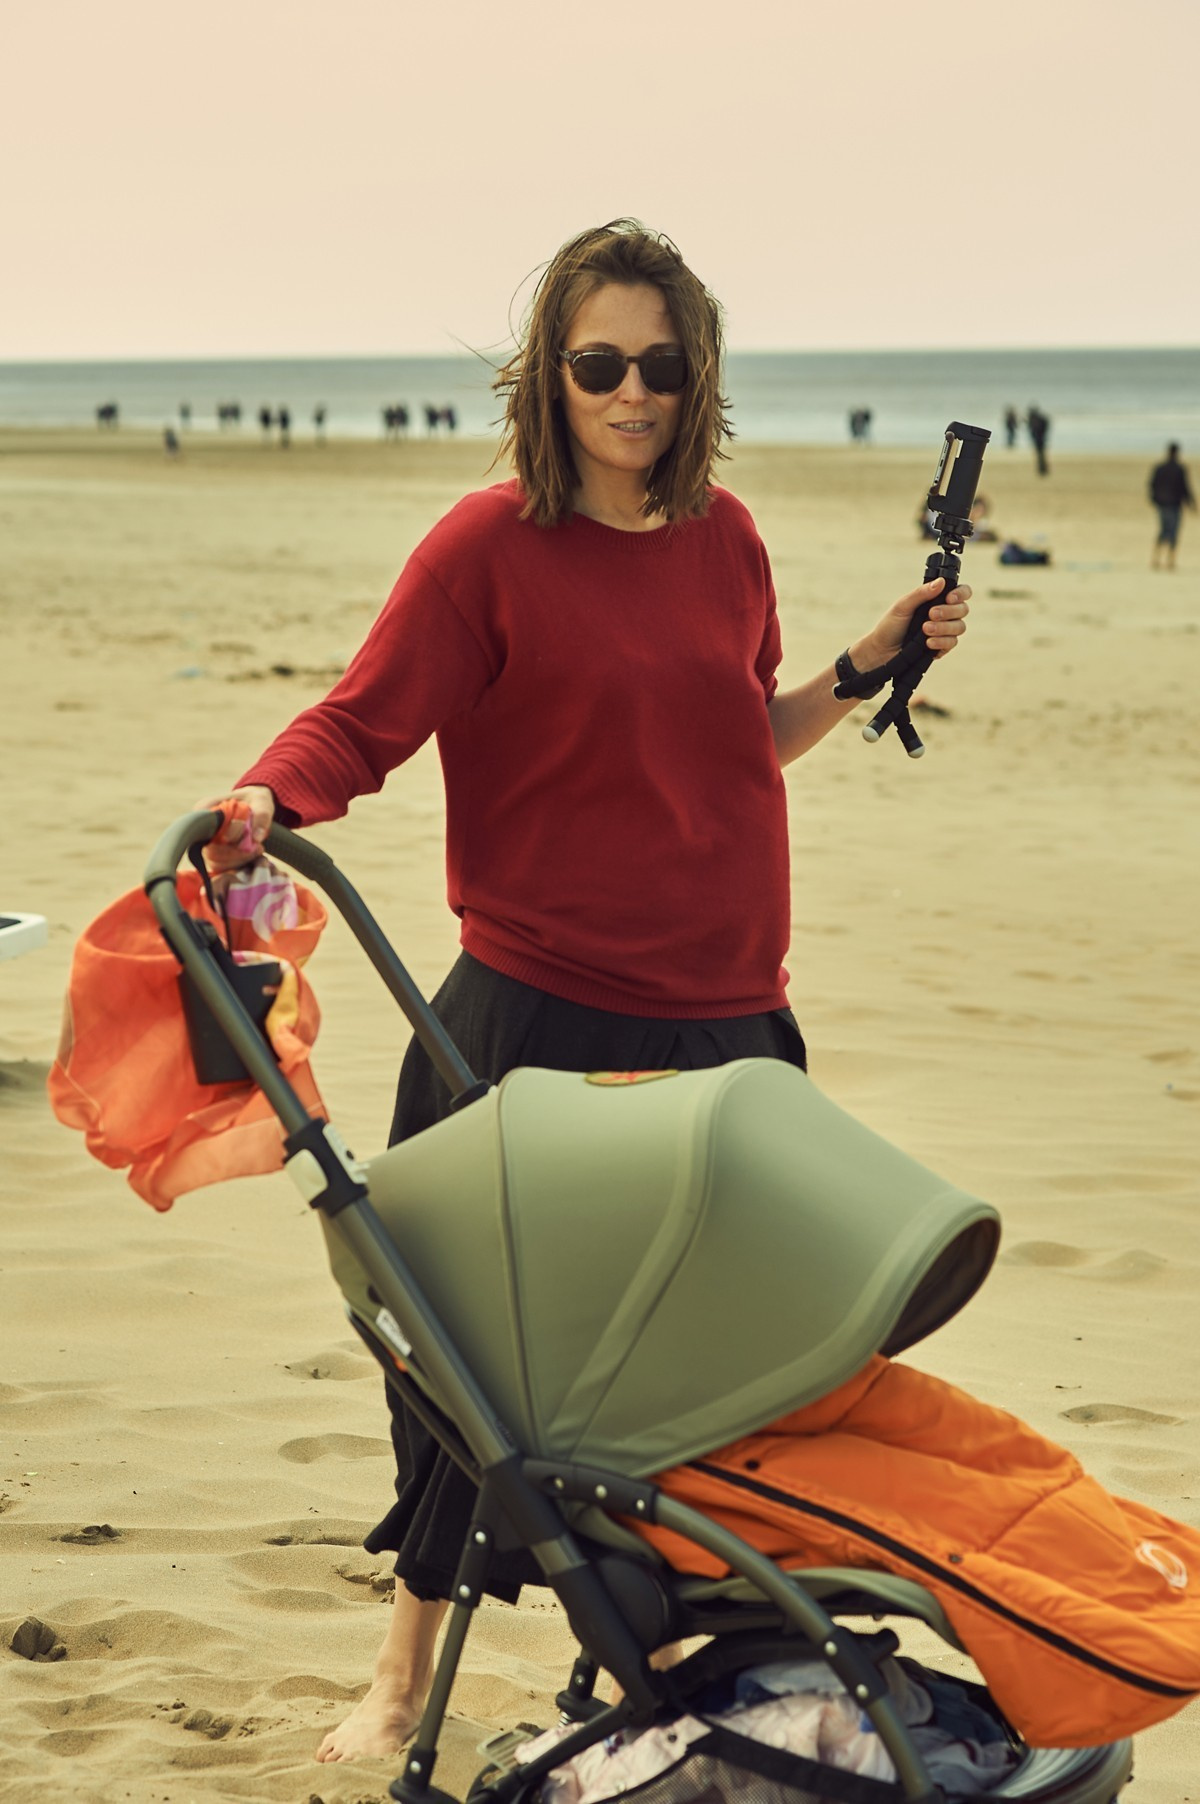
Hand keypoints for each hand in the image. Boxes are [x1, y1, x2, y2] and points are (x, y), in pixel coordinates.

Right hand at [197, 785, 275, 871]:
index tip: (248, 835)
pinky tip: (252, 855)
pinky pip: (221, 867)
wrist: (254, 807)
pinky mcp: (214, 855)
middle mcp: (201, 827)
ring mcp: (206, 843)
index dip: (229, 835)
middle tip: (257, 847)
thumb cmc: (255, 802)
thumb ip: (261, 816)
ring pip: (215, 862)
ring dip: (238, 860)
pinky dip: (238, 864)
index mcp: (206, 809)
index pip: (206, 828)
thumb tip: (256, 838)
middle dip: (235, 853)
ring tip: (257, 849)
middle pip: (210, 851)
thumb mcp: (261, 803)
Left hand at [852, 577, 970, 671]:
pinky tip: (928, 643)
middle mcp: (944, 615)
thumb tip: (940, 581)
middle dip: (948, 611)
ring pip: (959, 627)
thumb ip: (921, 594)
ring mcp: (944, 632)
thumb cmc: (890, 626)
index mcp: (936, 600)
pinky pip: (952, 643)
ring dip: (944, 627)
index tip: (949, 597)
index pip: (960, 593)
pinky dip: (941, 642)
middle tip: (931, 614)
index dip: (960, 593)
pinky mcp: (941, 648)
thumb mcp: (903, 606)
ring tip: (925, 629)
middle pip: (962, 610)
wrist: (881, 651)